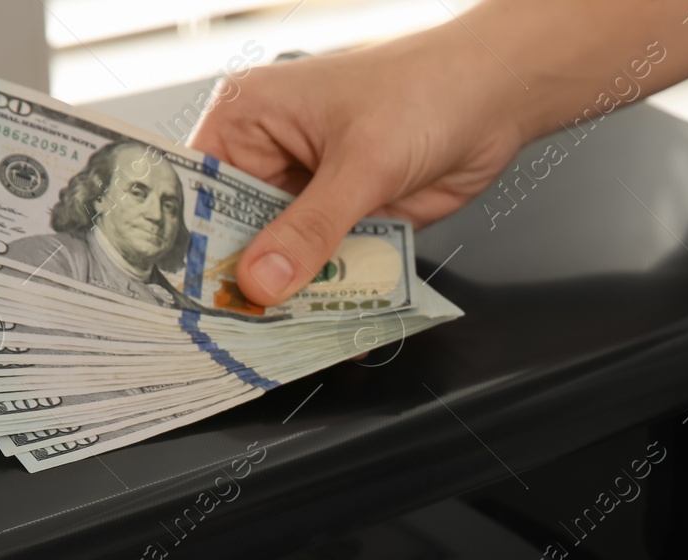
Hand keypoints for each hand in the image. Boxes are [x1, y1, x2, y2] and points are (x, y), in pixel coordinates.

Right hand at [190, 0, 687, 306]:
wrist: (496, 99)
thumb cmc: (426, 89)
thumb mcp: (362, 163)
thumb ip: (312, 229)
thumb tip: (263, 279)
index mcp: (250, 117)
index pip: (198, 189)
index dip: (192, 243)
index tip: (191, 295)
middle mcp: (273, 155)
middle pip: (238, 235)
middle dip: (246, 282)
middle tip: (237, 332)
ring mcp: (312, 193)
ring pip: (284, 260)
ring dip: (289, 298)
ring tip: (277, 342)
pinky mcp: (349, 221)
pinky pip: (328, 270)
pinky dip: (330, 298)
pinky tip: (324, 329)